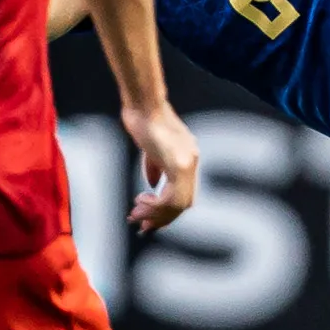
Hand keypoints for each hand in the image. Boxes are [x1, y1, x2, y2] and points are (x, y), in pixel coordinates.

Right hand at [121, 102, 199, 232]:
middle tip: (142, 227)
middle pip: (184, 204)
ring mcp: (188, 162)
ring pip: (179, 204)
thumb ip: (154, 166)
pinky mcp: (179, 164)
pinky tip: (140, 201)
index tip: (148, 220)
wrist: (143, 102)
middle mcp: (192, 161)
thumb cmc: (142, 117)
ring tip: (136, 214)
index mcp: (188, 156)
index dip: (167, 210)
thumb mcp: (150, 147)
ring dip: (156, 214)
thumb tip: (152, 185)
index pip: (184, 193)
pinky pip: (171, 197)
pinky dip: (155, 205)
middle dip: (162, 219)